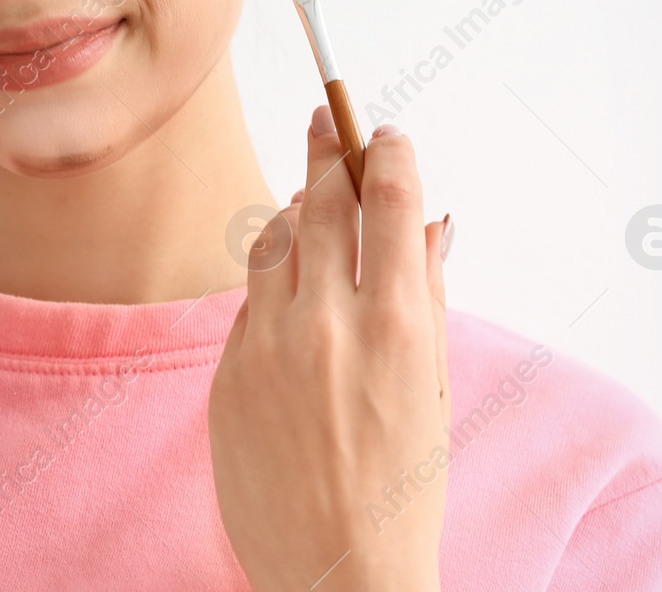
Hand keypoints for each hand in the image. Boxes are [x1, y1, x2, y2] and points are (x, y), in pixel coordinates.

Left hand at [208, 107, 450, 591]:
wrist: (335, 572)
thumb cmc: (404, 488)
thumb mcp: (435, 387)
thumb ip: (430, 294)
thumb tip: (432, 220)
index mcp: (394, 324)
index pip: (386, 199)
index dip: (385, 151)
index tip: (384, 132)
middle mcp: (325, 324)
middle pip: (318, 201)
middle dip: (327, 149)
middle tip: (327, 116)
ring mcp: (266, 346)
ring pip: (271, 240)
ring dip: (292, 209)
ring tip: (308, 197)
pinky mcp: (227, 372)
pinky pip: (248, 301)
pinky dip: (272, 282)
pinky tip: (292, 290)